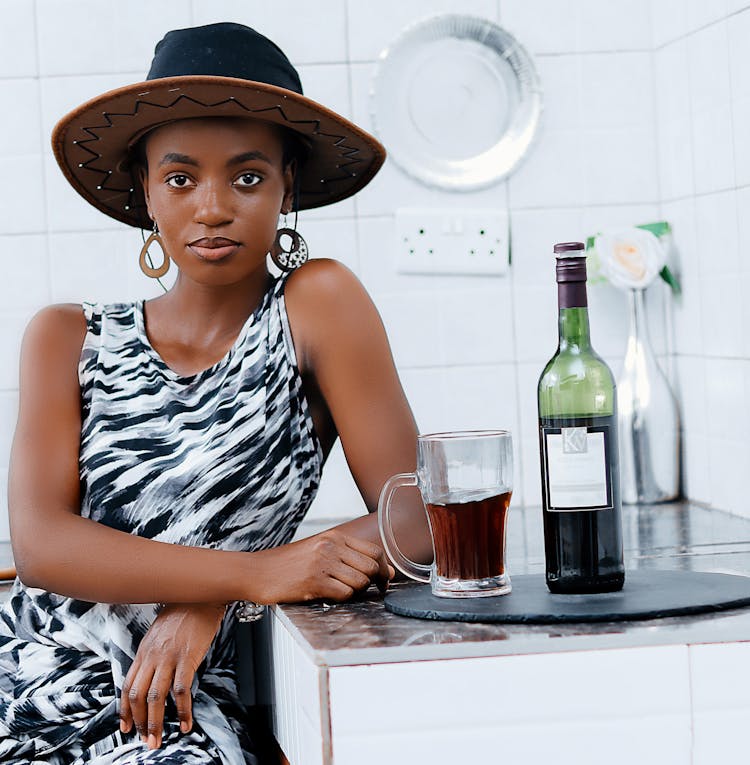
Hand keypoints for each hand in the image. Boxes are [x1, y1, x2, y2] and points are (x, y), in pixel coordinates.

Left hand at [120, 602, 225, 749]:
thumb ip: (154, 651)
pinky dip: (183, 710)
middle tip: (145, 740)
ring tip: (158, 739)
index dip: (125, 710)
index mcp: (144, 650)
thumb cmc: (184, 610)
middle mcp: (152, 655)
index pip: (127, 685)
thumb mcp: (160, 630)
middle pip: (137, 695)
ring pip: (155, 697)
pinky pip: (181, 690)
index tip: (127, 727)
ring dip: (155, 722)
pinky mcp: (187, 657)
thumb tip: (152, 672)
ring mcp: (168, 657)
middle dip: (139, 722)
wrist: (201, 595)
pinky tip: (186, 722)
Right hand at [252, 530, 394, 603]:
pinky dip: (342, 599)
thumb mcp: (318, 550)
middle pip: (372, 567)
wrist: (256, 571)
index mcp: (335, 537)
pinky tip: (329, 596)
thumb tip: (384, 571)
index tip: (383, 580)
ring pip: (360, 582)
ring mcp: (323, 563)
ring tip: (340, 591)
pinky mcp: (314, 581)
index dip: (384, 568)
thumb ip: (348, 557)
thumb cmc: (288, 564)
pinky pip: (345, 594)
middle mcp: (331, 546)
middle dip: (374, 583)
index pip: (375, 550)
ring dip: (356, 592)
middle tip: (366, 591)